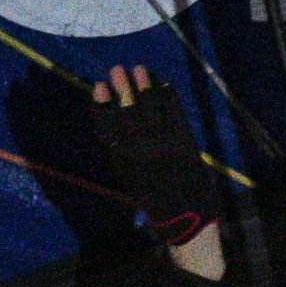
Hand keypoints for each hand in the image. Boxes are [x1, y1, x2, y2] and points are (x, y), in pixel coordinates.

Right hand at [86, 64, 218, 242]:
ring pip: (153, 111)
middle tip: (116, 68)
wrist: (186, 218)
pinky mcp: (186, 144)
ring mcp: (166, 147)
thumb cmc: (153, 197)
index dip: (104, 105)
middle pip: (130, 113)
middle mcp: (144, 153)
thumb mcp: (129, 178)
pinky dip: (170, 98)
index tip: (99, 86)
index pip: (110, 126)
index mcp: (125, 162)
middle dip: (123, 89)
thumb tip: (110, 122)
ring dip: (145, 87)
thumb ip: (120, 152)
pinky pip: (176, 115)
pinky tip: (165, 84)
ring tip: (139, 68)